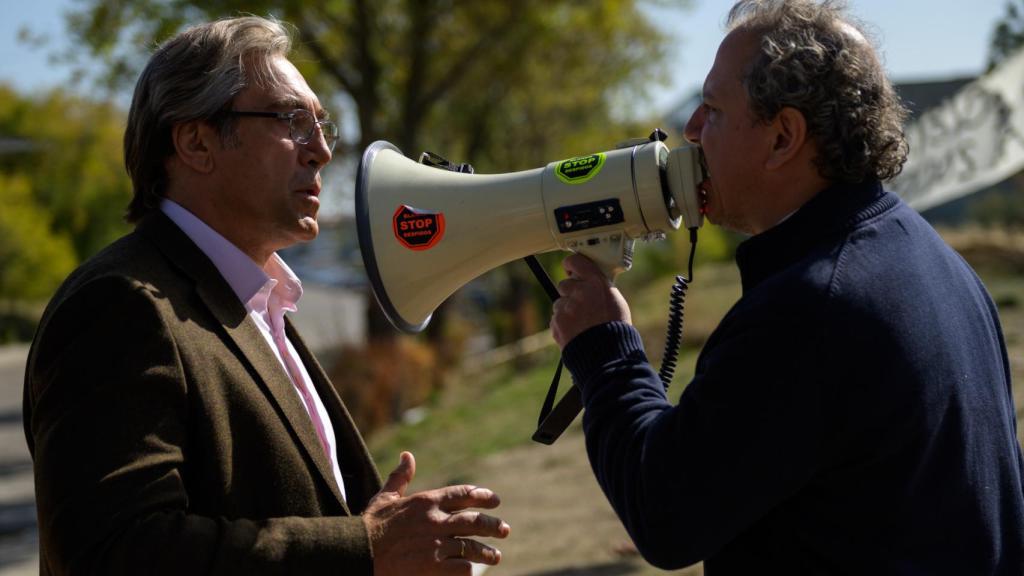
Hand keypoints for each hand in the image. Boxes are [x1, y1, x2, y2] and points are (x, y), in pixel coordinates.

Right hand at [363, 452, 510, 574]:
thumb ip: (400, 477)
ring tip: (496, 556)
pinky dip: (469, 569)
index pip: (463, 495)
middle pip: (474, 521)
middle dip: (493, 525)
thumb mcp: (385, 497)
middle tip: (504, 530)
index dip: (483, 496)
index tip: (495, 501)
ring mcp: (435, 545)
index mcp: (426, 501)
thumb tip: (407, 455)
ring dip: (487, 552)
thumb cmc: (370, 526)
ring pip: (472, 546)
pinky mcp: (432, 567)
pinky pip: (461, 568)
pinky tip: (472, 571)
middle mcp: (435, 521)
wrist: (358, 553)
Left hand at [550, 253, 631, 347]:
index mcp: (596, 283)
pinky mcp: (557, 322)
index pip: (576, 261)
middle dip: (570, 293)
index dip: (571, 265)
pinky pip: (556, 319)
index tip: (570, 269)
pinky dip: (563, 325)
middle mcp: (580, 291)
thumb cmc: (616, 328)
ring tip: (582, 324)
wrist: (608, 354)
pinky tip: (576, 332)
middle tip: (581, 305)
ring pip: (559, 303)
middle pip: (564, 284)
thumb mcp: (615, 301)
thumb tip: (586, 282)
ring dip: (567, 311)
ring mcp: (567, 307)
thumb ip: (598, 288)